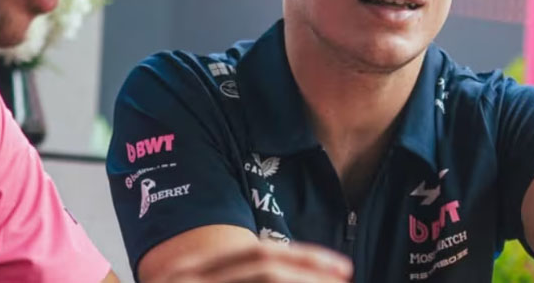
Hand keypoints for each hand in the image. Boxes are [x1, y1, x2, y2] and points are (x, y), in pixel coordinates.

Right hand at [149, 242, 352, 282]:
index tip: (339, 266)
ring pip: (262, 282)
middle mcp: (188, 280)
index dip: (303, 257)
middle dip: (310, 272)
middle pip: (262, 268)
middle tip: (345, 275)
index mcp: (189, 271)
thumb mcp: (192, 282)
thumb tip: (282, 267)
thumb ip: (227, 277)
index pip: (256, 253)